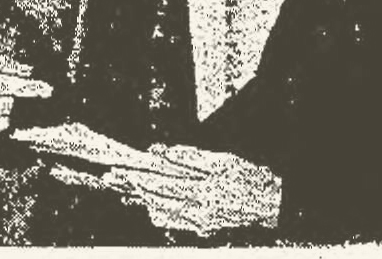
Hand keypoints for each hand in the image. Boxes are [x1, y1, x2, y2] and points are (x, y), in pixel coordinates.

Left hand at [104, 144, 282, 235]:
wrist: (268, 204)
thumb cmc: (247, 178)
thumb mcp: (222, 161)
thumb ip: (190, 157)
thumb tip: (163, 152)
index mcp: (203, 192)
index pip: (162, 184)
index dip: (140, 177)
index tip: (123, 170)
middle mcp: (197, 212)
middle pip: (156, 198)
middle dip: (133, 187)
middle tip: (113, 178)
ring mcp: (198, 223)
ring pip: (161, 212)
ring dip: (141, 199)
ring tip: (123, 188)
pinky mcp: (200, 228)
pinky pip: (173, 222)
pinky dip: (159, 212)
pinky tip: (149, 205)